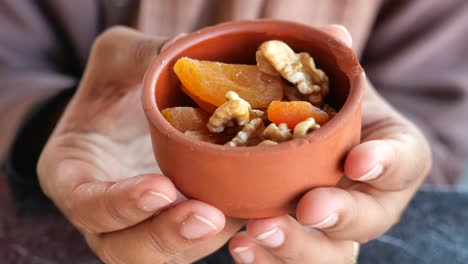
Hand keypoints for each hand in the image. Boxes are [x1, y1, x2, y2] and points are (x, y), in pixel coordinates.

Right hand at [37, 27, 243, 262]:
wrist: (126, 114)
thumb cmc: (113, 87)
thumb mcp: (117, 59)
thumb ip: (140, 56)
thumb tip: (182, 51)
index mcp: (72, 176)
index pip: (86, 204)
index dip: (121, 204)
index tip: (161, 187)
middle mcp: (102, 214)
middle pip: (125, 248)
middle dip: (167, 236)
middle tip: (208, 216)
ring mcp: (136, 225)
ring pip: (163, 255)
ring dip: (200, 242)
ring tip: (238, 217)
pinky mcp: (169, 225)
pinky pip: (191, 244)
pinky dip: (219, 234)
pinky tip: (248, 212)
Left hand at [227, 25, 431, 262]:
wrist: (314, 142)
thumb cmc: (332, 113)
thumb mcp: (338, 85)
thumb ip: (335, 64)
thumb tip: (331, 35)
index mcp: (391, 157)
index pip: (404, 162)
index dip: (386, 163)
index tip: (358, 159)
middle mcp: (370, 200)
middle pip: (367, 220)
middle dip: (339, 216)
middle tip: (307, 207)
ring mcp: (336, 229)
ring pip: (329, 253)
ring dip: (295, 246)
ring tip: (258, 232)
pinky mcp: (302, 242)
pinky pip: (289, 258)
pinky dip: (265, 257)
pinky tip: (239, 247)